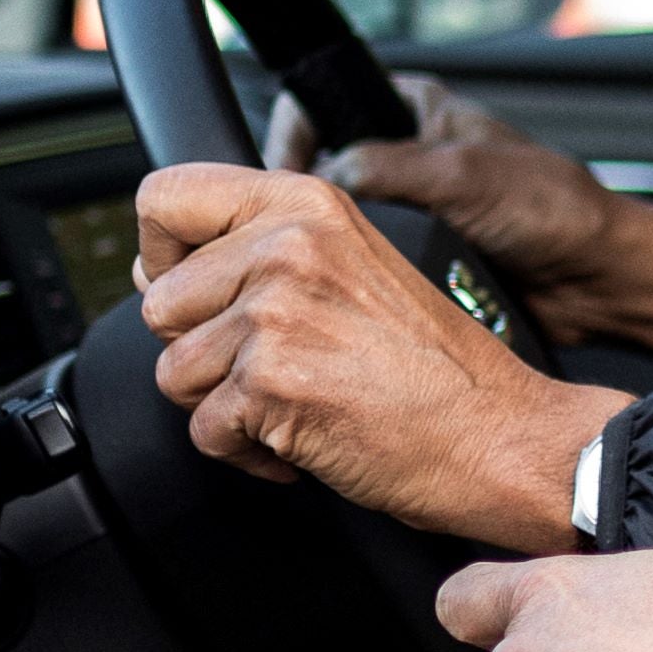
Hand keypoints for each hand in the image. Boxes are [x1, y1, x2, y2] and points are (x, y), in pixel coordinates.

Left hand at [133, 160, 611, 543]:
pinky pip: (203, 431)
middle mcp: (287, 247)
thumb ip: (261, 250)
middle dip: (200, 350)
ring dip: (222, 406)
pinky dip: (246, 454)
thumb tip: (153, 271)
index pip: (163, 197)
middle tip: (273, 366)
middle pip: (156, 301)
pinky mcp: (271, 384)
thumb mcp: (354, 266)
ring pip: (173, 372)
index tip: (196, 292)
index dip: (161, 254)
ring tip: (292, 403)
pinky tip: (302, 440)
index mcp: (305, 204)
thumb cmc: (437, 368)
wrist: (499, 435)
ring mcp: (277, 314)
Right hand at [272, 72, 652, 365]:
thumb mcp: (460, 175)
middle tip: (282, 234)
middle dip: (299, 203)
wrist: (601, 280)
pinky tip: (345, 295)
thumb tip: (318, 179)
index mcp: (414, 109)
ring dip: (325, 248)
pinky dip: (352, 280)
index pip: (319, 103)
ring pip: (336, 226)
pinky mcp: (419, 260)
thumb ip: (383, 167)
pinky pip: (366, 266)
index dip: (288, 137)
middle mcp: (406, 155)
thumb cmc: (555, 211)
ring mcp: (411, 210)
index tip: (270, 179)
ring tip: (312, 268)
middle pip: (318, 171)